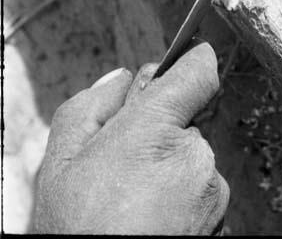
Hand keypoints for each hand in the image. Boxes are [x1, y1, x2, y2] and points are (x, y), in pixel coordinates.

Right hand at [33, 43, 228, 234]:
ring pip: (189, 157)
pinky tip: (147, 217)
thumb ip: (93, 104)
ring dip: (166, 167)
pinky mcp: (218, 218)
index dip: (187, 61)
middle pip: (183, 119)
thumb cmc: (77, 230)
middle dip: (157, 129)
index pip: (197, 70)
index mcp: (157, 128)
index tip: (181, 61)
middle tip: (121, 159)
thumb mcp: (61, 158)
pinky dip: (179, 196)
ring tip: (130, 198)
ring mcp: (211, 191)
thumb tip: (122, 80)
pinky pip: (199, 189)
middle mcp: (195, 156)